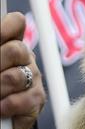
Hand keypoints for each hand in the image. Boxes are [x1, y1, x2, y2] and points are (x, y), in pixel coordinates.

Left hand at [1, 12, 45, 128]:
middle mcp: (23, 58)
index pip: (15, 24)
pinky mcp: (37, 99)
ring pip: (18, 76)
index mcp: (8, 44)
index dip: (6, 28)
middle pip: (17, 50)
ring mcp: (32, 78)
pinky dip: (8, 105)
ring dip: (0, 87)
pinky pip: (26, 99)